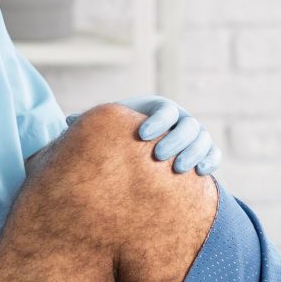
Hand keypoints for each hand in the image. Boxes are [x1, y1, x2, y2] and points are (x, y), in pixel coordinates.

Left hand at [66, 95, 220, 175]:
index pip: (165, 110)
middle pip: (187, 125)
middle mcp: (181, 120)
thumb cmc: (124, 135)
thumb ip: (96, 123)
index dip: (156, 121)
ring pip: (202, 139)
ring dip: (193, 152)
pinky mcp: (204, 152)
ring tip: (178, 169)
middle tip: (158, 156)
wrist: (144, 148)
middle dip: (174, 140)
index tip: (141, 135)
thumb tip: (67, 120)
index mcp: (159, 108)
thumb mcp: (113, 126)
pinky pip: (212, 154)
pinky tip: (200, 173)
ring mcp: (195, 135)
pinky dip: (209, 161)